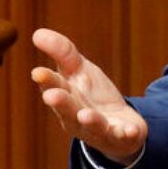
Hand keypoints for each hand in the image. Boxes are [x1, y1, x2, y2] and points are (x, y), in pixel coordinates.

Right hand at [30, 28, 148, 164]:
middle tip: (51, 95)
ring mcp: (99, 128)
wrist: (117, 124)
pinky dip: (126, 133)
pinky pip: (124, 135)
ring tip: (85, 115)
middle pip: (68, 110)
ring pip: (93, 126)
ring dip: (90, 121)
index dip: (46, 80)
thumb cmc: (91, 95)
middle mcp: (78, 116)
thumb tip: (38, 33)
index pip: (54, 86)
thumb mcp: (79, 70)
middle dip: (61, 103)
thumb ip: (62, 53)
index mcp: (66, 96)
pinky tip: (130, 130)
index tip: (37, 72)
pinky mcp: (121, 135)